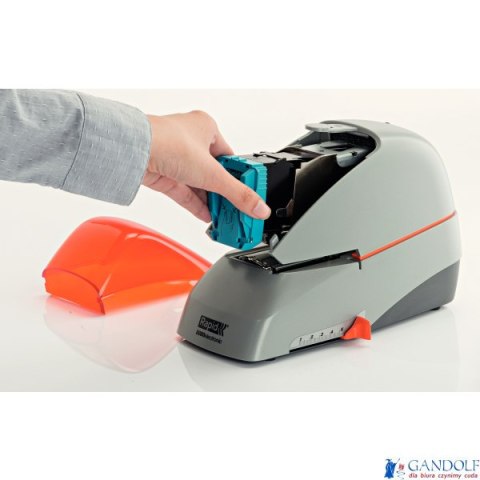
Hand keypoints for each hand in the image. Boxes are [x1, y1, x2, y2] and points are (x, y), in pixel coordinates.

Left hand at [142, 110, 270, 221]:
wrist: (132, 151)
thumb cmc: (167, 143)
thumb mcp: (212, 173)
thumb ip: (238, 194)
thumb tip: (259, 207)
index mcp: (206, 128)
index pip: (231, 158)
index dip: (240, 179)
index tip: (250, 195)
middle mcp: (191, 141)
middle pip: (215, 173)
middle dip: (225, 194)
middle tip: (238, 210)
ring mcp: (175, 158)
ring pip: (199, 184)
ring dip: (211, 202)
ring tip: (225, 218)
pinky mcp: (163, 174)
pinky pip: (185, 192)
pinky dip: (197, 205)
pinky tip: (208, 217)